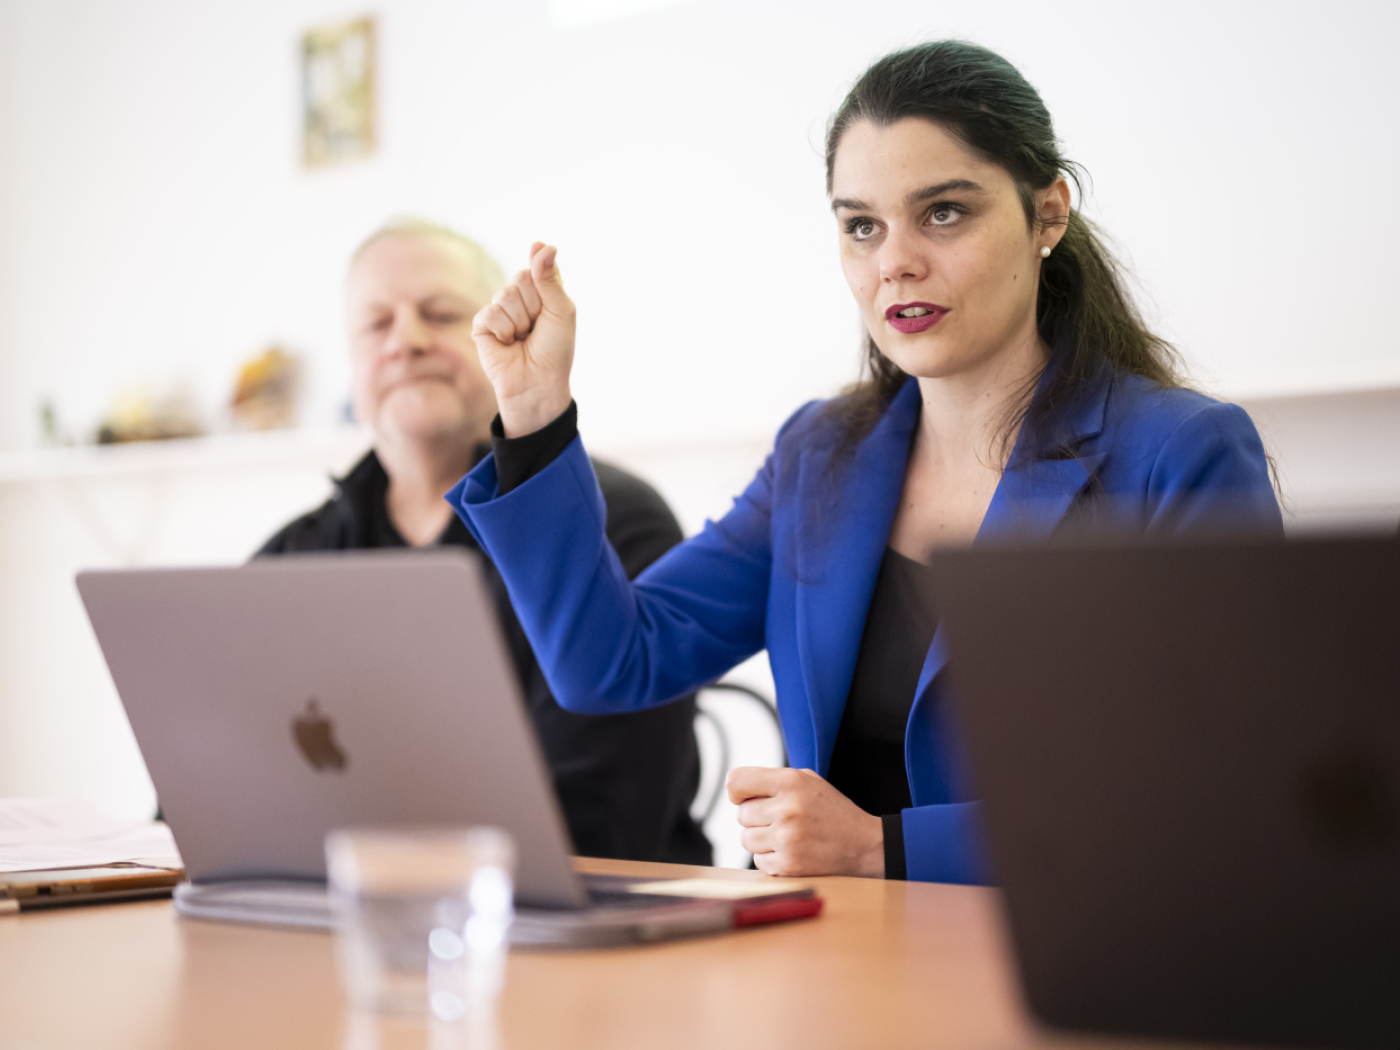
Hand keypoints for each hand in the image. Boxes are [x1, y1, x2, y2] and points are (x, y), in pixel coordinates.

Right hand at [471, 242, 574, 436]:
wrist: (538, 383)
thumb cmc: (555, 351)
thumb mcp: (561, 311)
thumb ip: (550, 278)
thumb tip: (542, 243)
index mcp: (541, 293)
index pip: (538, 266)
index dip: (543, 277)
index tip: (546, 283)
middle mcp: (519, 299)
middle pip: (521, 278)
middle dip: (534, 305)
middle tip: (537, 328)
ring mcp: (499, 311)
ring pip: (505, 295)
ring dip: (520, 321)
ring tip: (523, 339)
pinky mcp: (481, 326)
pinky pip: (490, 313)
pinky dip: (503, 330)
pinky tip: (507, 344)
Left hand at [727, 767, 884, 877]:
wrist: (864, 844)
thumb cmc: (831, 810)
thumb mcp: (808, 781)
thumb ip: (773, 780)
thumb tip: (735, 790)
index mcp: (791, 782)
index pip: (736, 781)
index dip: (736, 791)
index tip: (745, 797)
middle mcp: (787, 808)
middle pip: (741, 814)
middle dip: (756, 818)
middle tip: (779, 819)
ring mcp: (787, 839)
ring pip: (746, 839)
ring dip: (761, 840)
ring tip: (786, 836)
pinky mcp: (789, 865)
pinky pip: (758, 861)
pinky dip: (770, 858)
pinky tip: (792, 851)